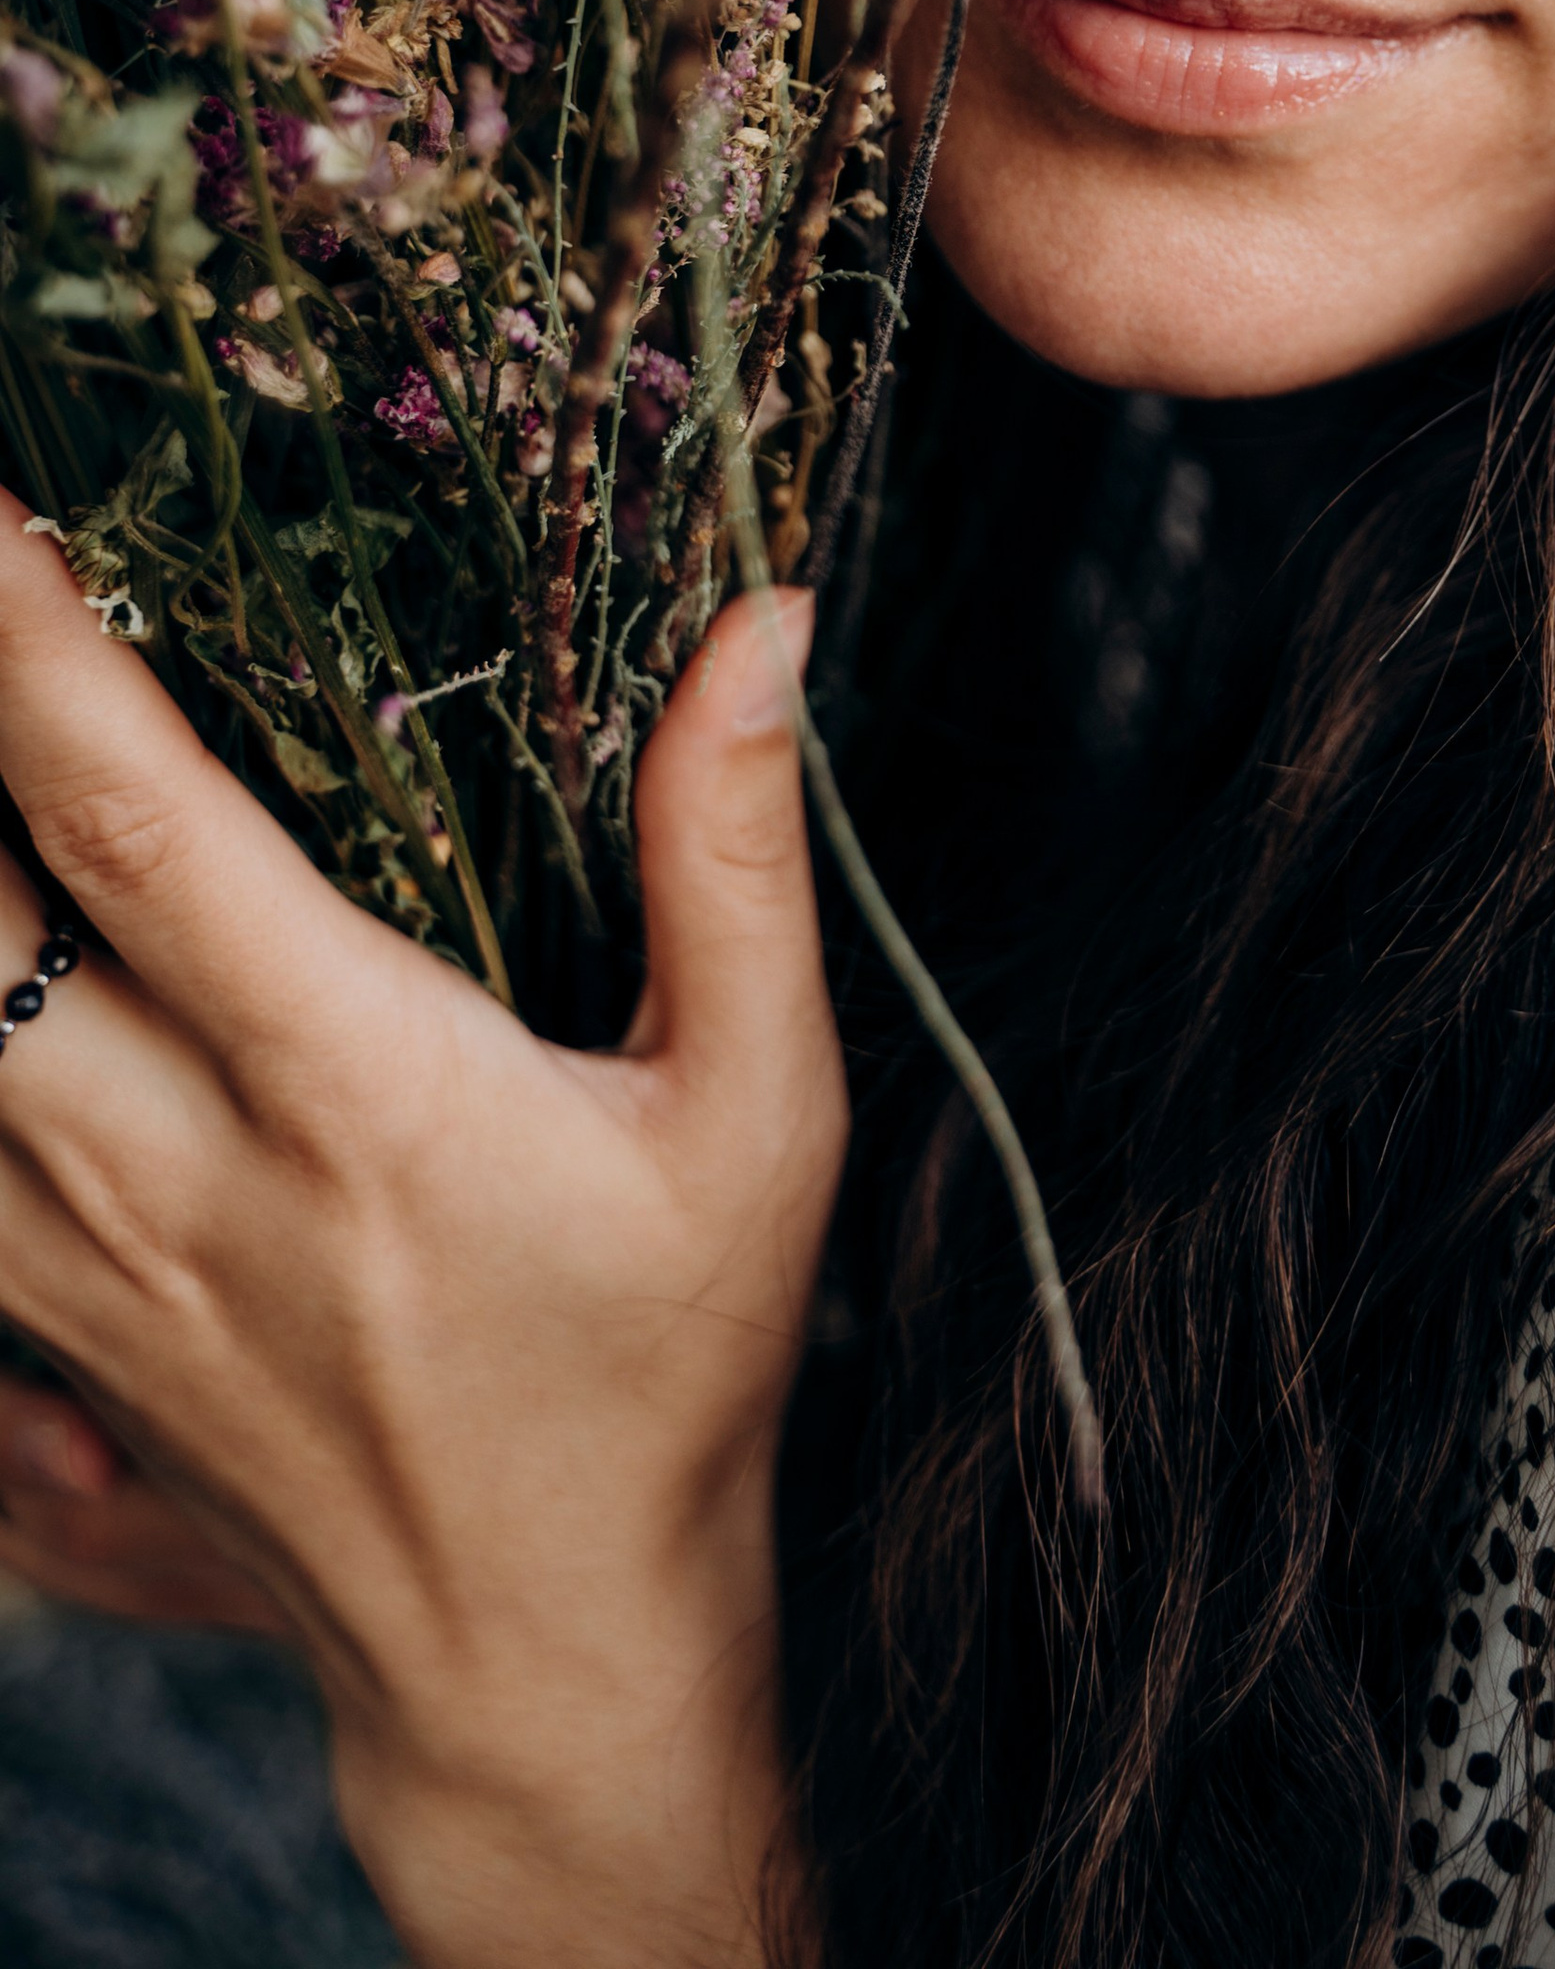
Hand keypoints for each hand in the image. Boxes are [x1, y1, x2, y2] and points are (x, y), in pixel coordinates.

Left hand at [0, 508, 847, 1968]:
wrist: (541, 1655)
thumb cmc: (667, 1365)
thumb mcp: (759, 1115)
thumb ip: (736, 861)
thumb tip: (760, 622)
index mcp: (357, 1095)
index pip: (138, 831)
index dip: (38, 656)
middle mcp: (174, 1179)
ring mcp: (72, 1277)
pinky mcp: (29, 1339)